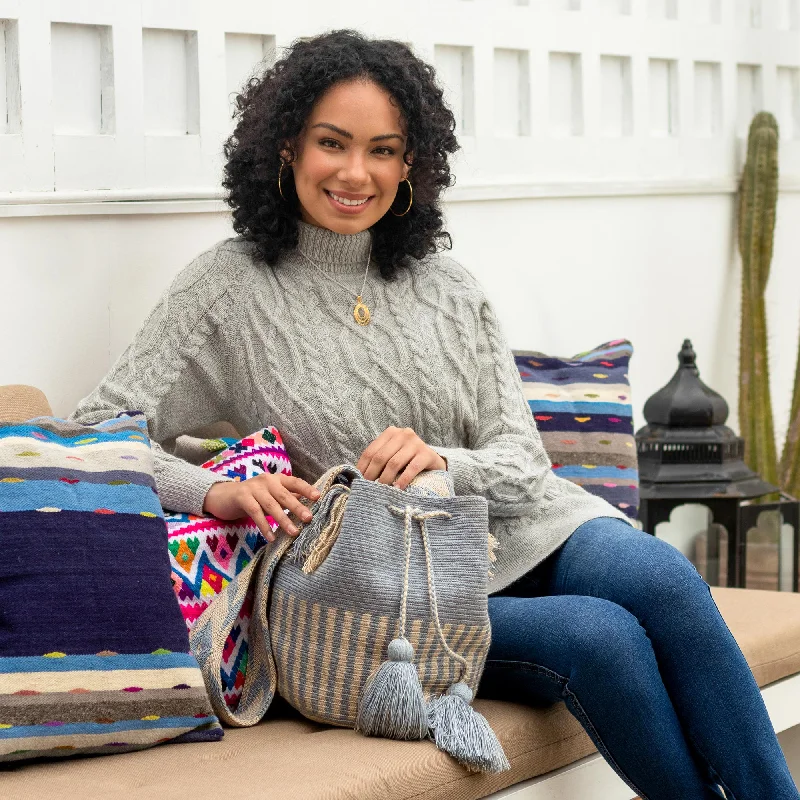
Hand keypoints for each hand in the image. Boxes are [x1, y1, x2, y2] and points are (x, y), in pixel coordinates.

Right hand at [203, 473, 320, 541]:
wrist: (224, 496)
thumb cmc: (254, 496)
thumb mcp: (271, 495)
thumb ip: (287, 497)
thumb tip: (309, 504)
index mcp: (277, 479)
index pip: (294, 482)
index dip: (306, 489)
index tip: (318, 497)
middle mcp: (267, 480)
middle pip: (284, 494)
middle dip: (297, 506)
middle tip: (309, 518)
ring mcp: (253, 488)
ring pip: (271, 505)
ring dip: (283, 519)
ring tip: (293, 532)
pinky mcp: (242, 497)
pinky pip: (255, 512)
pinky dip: (264, 525)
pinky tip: (271, 537)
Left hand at [356, 426, 446, 490]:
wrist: (433, 461)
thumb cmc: (407, 460)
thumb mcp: (392, 455)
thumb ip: (378, 460)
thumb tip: (358, 475)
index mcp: (390, 433)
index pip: (371, 451)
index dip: (362, 467)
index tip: (358, 480)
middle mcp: (403, 434)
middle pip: (381, 457)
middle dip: (372, 474)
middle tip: (368, 488)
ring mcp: (416, 443)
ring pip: (394, 463)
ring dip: (386, 479)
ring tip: (381, 490)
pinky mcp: (427, 454)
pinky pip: (412, 468)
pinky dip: (403, 480)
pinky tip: (398, 489)